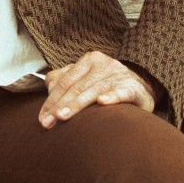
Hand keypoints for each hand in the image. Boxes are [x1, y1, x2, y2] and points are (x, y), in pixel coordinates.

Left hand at [38, 50, 156, 128]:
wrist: (141, 87)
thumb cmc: (107, 86)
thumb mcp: (85, 79)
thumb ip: (65, 80)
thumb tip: (49, 87)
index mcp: (89, 60)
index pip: (65, 81)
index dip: (51, 100)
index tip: (42, 118)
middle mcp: (104, 64)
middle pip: (76, 86)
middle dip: (59, 105)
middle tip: (47, 122)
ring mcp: (119, 75)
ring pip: (94, 90)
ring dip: (77, 104)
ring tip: (63, 116)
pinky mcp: (134, 88)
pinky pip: (121, 92)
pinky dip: (112, 97)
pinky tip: (102, 103)